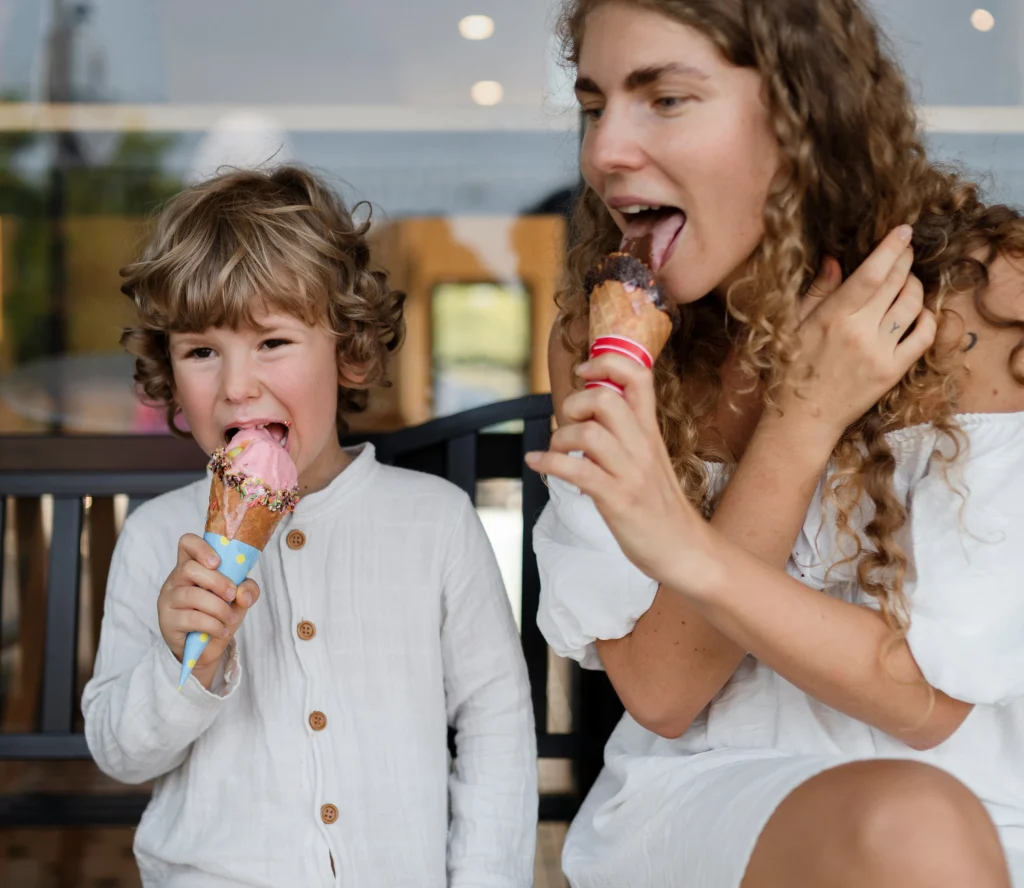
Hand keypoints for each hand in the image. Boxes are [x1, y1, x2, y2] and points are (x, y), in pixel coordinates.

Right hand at [157, 533, 259, 686]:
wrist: (206, 648)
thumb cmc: (219, 614)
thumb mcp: (240, 599)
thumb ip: (248, 589)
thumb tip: (243, 593)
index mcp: (192, 566)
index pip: (187, 543)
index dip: (201, 547)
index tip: (218, 562)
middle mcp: (175, 580)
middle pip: (190, 568)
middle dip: (218, 582)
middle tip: (232, 596)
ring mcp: (168, 600)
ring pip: (192, 595)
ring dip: (219, 608)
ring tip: (231, 618)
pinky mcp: (167, 621)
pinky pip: (191, 619)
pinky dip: (213, 625)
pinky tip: (222, 630)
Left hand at [526, 355, 715, 589]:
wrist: (686, 550)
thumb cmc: (660, 507)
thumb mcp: (649, 461)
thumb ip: (625, 436)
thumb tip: (587, 419)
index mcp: (650, 432)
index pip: (638, 377)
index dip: (607, 362)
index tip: (584, 371)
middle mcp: (642, 445)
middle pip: (606, 398)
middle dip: (574, 403)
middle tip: (568, 423)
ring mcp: (631, 472)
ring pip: (589, 433)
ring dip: (560, 438)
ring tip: (556, 451)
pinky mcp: (618, 499)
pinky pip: (577, 471)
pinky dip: (549, 464)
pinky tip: (537, 464)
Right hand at [776, 225, 936, 447]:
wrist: (802, 419)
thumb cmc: (790, 371)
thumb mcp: (794, 326)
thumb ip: (818, 291)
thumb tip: (836, 260)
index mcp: (832, 316)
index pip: (872, 273)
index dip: (891, 248)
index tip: (903, 231)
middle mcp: (860, 332)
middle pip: (896, 283)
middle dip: (905, 261)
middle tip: (906, 250)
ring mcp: (880, 352)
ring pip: (912, 304)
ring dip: (915, 286)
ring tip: (907, 281)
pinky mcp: (893, 371)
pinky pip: (923, 336)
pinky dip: (927, 318)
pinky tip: (918, 311)